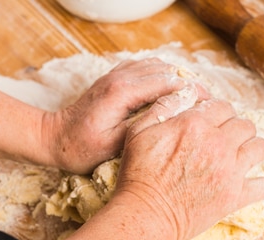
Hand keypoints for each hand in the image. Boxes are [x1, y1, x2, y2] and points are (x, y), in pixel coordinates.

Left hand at [43, 58, 208, 173]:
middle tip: (207, 106)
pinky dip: (164, 78)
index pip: (169, 82)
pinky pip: (147, 68)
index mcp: (123, 91)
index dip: (193, 94)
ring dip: (179, 80)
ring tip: (193, 101)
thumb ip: (145, 126)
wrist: (55, 139)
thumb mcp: (115, 144)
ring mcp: (117, 73)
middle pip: (168, 70)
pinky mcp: (116, 77)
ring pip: (159, 66)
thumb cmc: (82, 148)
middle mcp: (121, 76)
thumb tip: (175, 117)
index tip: (209, 108)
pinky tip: (173, 96)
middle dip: (190, 86)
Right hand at [114, 86, 263, 239]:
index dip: (219, 113)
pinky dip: (261, 184)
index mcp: (195, 125)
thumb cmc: (138, 174)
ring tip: (241, 156)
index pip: (223, 107)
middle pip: (245, 125)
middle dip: (237, 129)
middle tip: (227, 140)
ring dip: (252, 149)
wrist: (145, 214)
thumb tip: (183, 92)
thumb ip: (163, 107)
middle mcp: (217, 144)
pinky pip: (263, 185)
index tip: (214, 123)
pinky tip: (254, 183)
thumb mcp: (139, 131)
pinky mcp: (234, 196)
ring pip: (260, 148)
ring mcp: (229, 171)